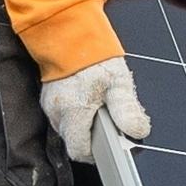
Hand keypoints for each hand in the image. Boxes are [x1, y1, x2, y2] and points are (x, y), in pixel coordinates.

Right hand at [37, 55, 154, 168]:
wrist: (69, 32)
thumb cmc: (94, 56)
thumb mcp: (118, 81)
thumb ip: (126, 109)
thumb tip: (136, 131)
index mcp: (72, 112)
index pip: (79, 151)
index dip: (95, 153)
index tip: (109, 144)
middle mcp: (56, 113)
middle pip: (74, 141)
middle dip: (92, 137)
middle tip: (109, 121)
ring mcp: (50, 106)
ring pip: (68, 130)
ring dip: (84, 125)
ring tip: (99, 106)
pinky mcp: (49, 98)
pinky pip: (64, 116)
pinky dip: (77, 114)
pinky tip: (88, 100)